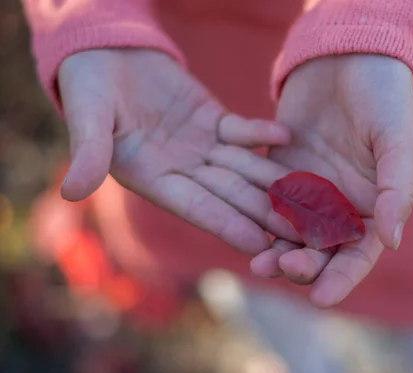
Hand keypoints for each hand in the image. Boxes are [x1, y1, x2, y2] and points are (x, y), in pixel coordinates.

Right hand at [57, 49, 297, 253]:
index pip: (196, 207)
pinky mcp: (215, 122)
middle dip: (264, 214)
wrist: (106, 55)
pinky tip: (288, 136)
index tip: (259, 244)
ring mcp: (202, 148)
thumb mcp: (88, 118)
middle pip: (230, 195)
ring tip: (308, 195)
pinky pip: (242, 131)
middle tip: (301, 233)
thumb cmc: (89, 87)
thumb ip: (89, 153)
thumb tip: (72, 192)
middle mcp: (182, 170)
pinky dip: (262, 134)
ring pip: (244, 169)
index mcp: (152, 178)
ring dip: (274, 181)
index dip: (227, 224)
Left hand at [243, 55, 412, 306]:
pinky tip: (242, 225)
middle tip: (282, 268)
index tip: (320, 298)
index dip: (341, 278)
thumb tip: (391, 242)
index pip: (359, 254)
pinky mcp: (281, 168)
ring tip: (258, 262)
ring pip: (289, 230)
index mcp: (376, 206)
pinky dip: (257, 215)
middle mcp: (341, 204)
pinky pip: (267, 198)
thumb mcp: (398, 141)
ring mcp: (309, 189)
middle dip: (303, 264)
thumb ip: (397, 191)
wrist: (351, 52)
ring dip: (275, 248)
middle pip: (321, 248)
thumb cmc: (386, 96)